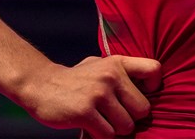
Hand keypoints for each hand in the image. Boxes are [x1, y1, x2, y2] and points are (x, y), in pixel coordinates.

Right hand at [23, 55, 161, 137]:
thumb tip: (149, 87)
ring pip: (127, 126)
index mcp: (117, 63)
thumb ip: (121, 73)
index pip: (154, 70)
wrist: (40, 84)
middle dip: (130, 118)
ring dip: (115, 130)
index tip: (139, 96)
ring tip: (101, 121)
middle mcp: (111, 76)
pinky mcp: (85, 112)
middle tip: (114, 115)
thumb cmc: (75, 79)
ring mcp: (98, 94)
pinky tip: (90, 127)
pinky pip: (108, 136)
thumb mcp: (99, 65)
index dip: (153, 88)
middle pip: (143, 109)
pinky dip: (100, 136)